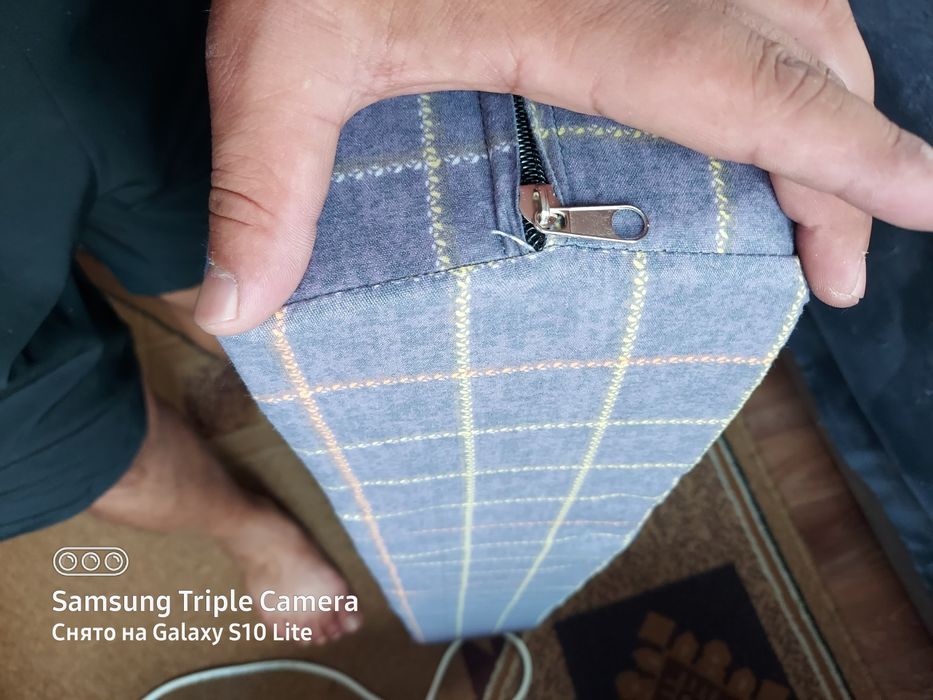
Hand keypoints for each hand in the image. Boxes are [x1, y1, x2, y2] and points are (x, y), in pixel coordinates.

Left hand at [194, 0, 932, 334]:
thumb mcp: (278, 50)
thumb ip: (263, 184)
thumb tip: (230, 315)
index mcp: (580, 8)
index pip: (744, 84)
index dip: (845, 150)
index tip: (924, 202)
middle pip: (797, 50)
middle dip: (844, 158)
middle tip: (845, 263)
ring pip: (794, 7)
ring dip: (825, 98)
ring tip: (830, 189)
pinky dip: (784, 39)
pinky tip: (770, 83)